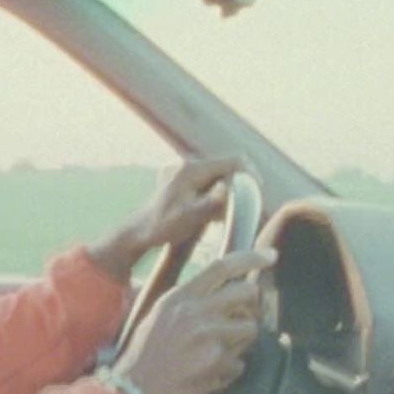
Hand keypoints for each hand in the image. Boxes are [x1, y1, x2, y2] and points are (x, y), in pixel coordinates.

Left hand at [89, 157, 246, 281]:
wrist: (136, 233)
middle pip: (226, 167)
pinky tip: (213, 216)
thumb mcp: (191, 217)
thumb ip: (212, 202)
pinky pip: (207, 183)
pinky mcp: (180, 181)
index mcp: (191, 169)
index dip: (250, 175)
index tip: (257, 194)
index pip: (233, 161)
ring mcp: (182, 171)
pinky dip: (215, 196)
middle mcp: (187, 164)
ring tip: (224, 216)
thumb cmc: (161, 226)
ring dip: (226, 193)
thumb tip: (230, 188)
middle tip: (242, 209)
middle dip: (238, 187)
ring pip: (218, 176)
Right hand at [112, 248, 274, 393]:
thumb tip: (217, 295)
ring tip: (216, 354)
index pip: (221, 267)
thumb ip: (187, 304)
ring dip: (239, 343)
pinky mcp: (218, 362)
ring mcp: (210, 336)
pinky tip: (208, 376)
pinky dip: (228, 371)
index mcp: (179, 297)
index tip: (270, 256)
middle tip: (241, 319)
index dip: (251, 258)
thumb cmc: (141, 357)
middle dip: (251, 306)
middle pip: (247, 293)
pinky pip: (240, 363)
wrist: (131, 392)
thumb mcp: (158, 318)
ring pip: (249, 330)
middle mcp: (196, 311)